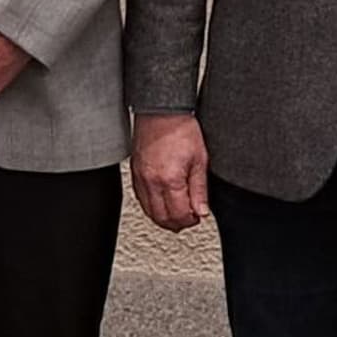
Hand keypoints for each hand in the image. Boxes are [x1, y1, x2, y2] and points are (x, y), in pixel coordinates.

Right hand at [131, 112, 210, 231]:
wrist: (161, 112)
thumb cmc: (181, 130)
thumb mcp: (199, 160)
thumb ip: (200, 190)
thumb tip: (202, 211)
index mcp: (170, 180)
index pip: (179, 215)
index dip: (191, 220)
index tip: (198, 216)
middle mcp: (151, 182)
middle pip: (162, 218)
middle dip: (177, 223)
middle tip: (189, 219)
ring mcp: (140, 178)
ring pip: (149, 211)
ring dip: (164, 218)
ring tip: (177, 213)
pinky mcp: (135, 173)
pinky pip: (141, 199)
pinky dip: (152, 207)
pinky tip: (162, 204)